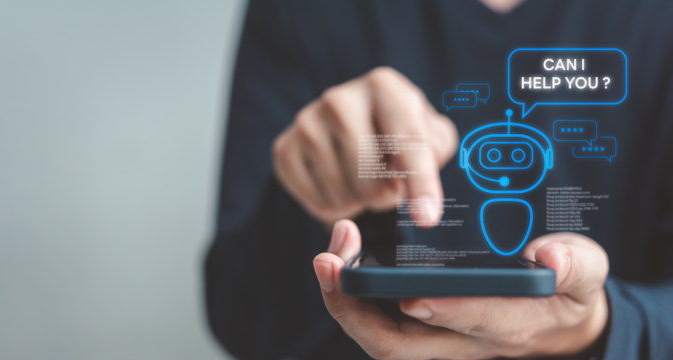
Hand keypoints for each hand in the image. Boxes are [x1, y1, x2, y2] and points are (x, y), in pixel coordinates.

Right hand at [272, 67, 457, 226]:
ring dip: (360, 202)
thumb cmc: (398, 132)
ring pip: (344, 197)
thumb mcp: (431, 134)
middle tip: (389, 184)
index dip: (421, 183)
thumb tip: (422, 201)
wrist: (349, 123)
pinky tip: (339, 184)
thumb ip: (436, 155)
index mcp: (382, 86)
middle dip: (387, 196)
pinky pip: (318, 204)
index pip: (407, 142)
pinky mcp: (284, 149)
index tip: (427, 219)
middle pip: (372, 180)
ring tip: (362, 179)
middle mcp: (339, 99)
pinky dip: (335, 208)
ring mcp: (307, 123)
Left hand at [313, 220, 608, 358]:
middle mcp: (462, 339)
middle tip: (332, 262)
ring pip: (379, 336)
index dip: (446, 313)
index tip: (416, 296)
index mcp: (510, 324)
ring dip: (346, 302)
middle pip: (399, 344)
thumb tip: (550, 257)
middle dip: (358, 309)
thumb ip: (576, 265)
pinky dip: (353, 296)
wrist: (553, 322)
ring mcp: (437, 336)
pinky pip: (377, 321)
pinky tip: (340, 260)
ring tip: (328, 257)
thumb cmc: (564, 294)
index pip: (475, 324)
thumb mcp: (586, 275)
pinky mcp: (421, 325)